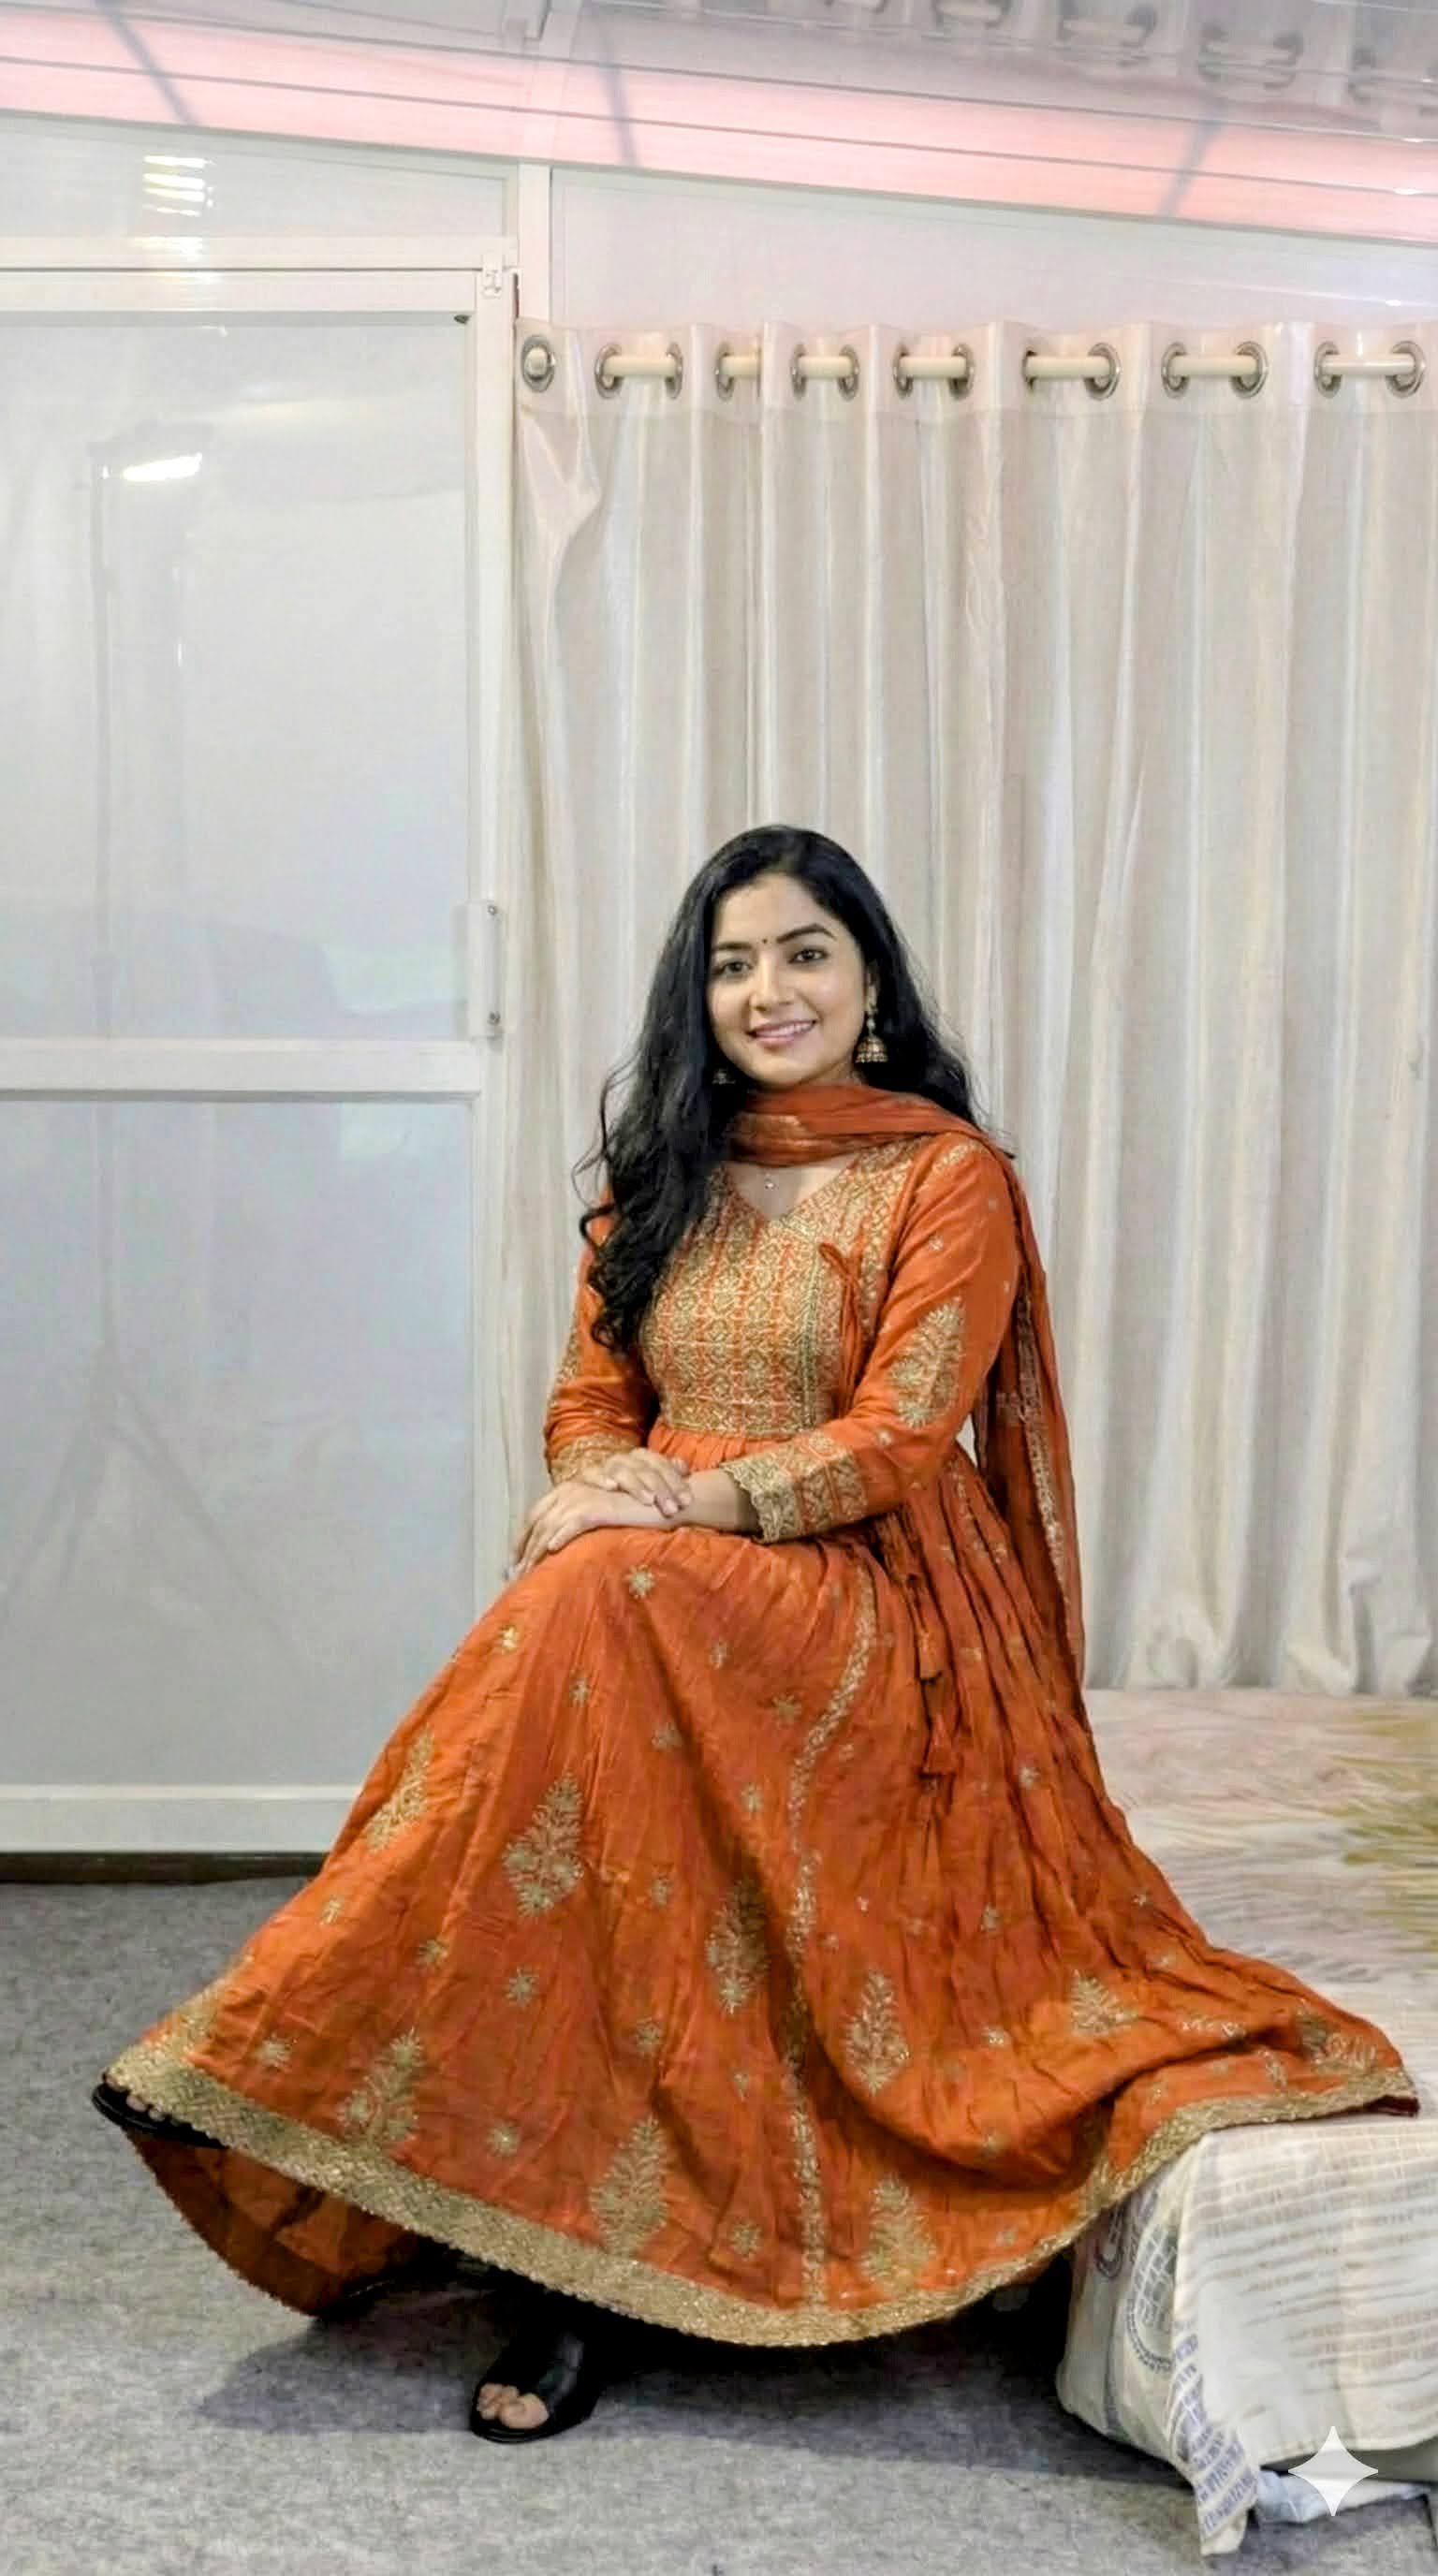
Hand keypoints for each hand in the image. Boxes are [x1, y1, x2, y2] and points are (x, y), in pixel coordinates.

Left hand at [508, 1476, 684, 1580]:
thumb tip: (558, 1549)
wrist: (662, 1501)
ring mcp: (583, 1497)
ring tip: (527, 1573)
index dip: (522, 1539)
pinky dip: (560, 1536)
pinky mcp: (597, 1506)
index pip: (535, 1516)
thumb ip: (580, 1526)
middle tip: (513, 1574)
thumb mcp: (602, 1518)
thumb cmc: (633, 1513)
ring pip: (550, 1525)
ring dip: (536, 1550)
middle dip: (523, 1549)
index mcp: (569, 1492)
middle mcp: (571, 1491)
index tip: (513, 1562)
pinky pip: (572, 1523)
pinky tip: (551, 1551)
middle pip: (536, 1521)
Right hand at [574, 1447, 692, 1518]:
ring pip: (622, 1469)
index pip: (660, 1463)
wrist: (588, 1496)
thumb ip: (667, 1476)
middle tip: (671, 1509)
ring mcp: (604, 1466)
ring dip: (636, 1485)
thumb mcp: (649, 1487)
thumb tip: (684, 1467)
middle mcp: (624, 1459)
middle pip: (645, 1467)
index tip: (687, 1501)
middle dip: (660, 1488)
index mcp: (640, 1458)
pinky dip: (602, 1478)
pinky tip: (612, 1487)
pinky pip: (592, 1473)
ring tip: (648, 1500)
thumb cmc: (625, 1494)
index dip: (675, 1481)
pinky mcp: (585, 1476)